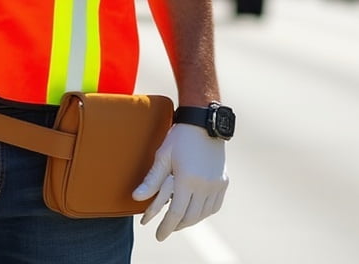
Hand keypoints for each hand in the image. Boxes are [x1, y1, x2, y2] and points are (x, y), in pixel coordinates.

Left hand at [132, 124, 227, 240]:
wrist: (204, 123)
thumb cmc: (179, 137)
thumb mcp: (163, 156)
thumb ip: (151, 180)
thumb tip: (136, 197)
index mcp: (187, 180)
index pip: (175, 213)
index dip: (166, 227)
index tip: (158, 236)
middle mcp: (204, 186)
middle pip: (189, 217)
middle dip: (176, 226)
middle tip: (165, 230)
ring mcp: (216, 185)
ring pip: (202, 214)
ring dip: (190, 221)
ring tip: (177, 222)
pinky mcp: (223, 182)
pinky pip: (214, 206)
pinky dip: (203, 213)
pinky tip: (195, 211)